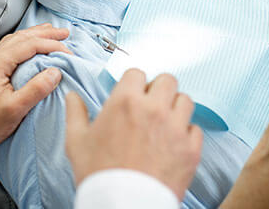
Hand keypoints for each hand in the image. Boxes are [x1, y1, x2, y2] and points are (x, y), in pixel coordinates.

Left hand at [0, 23, 70, 147]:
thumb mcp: (15, 109)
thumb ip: (36, 89)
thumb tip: (55, 72)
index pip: (30, 45)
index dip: (51, 45)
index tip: (67, 52)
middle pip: (23, 37)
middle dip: (45, 33)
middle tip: (64, 33)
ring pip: (15, 39)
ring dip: (35, 34)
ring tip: (50, 32)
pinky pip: (9, 46)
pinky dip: (24, 41)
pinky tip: (29, 44)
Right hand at [65, 68, 202, 200]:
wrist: (122, 207)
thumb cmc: (99, 175)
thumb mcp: (77, 141)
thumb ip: (75, 113)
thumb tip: (72, 96)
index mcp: (125, 100)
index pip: (137, 73)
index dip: (134, 83)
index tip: (132, 94)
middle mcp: (153, 108)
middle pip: (167, 80)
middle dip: (159, 89)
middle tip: (151, 104)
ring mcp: (175, 128)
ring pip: (185, 101)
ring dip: (175, 107)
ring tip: (165, 121)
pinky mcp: (190, 149)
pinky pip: (195, 129)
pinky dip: (187, 134)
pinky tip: (174, 142)